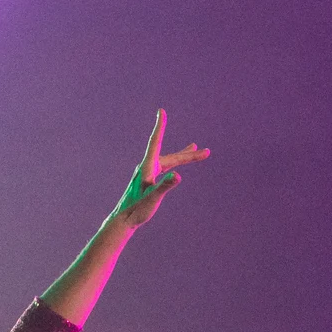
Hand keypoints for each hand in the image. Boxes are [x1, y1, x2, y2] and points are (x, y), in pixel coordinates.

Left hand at [104, 110, 208, 232]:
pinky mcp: (149, 179)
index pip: (155, 142)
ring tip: (196, 148)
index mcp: (147, 167)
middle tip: (207, 152)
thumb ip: (165, 186)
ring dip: (184, 156)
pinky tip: (177, 166)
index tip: (161, 111)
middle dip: (189, 155)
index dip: (160, 126)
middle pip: (171, 157)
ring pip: (170, 161)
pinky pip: (165, 166)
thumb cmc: (137, 210)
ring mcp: (148, 172)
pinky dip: (175, 163)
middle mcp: (147, 167)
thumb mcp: (153, 198)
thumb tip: (178, 175)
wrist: (124, 219)